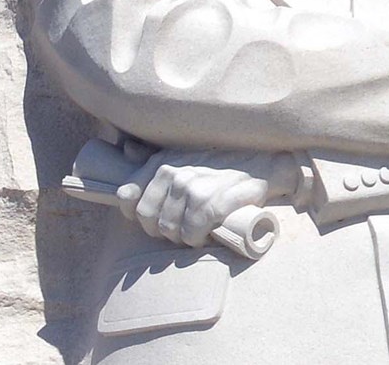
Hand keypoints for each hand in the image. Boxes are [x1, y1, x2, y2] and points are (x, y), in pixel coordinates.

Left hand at [116, 149, 297, 246]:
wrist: (261, 167)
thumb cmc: (219, 166)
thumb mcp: (183, 155)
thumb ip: (152, 156)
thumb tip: (128, 150)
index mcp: (161, 163)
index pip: (127, 195)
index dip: (136, 214)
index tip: (154, 221)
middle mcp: (173, 173)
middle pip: (147, 219)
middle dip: (161, 231)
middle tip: (180, 230)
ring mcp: (192, 188)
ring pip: (169, 230)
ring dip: (182, 237)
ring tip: (196, 232)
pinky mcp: (212, 203)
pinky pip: (192, 234)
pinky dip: (198, 240)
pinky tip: (206, 235)